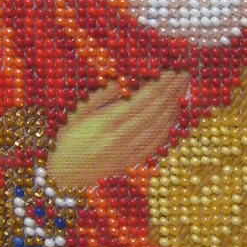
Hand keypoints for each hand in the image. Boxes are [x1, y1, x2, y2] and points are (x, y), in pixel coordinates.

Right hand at [48, 70, 189, 189]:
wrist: (62, 178)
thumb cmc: (65, 141)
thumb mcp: (75, 113)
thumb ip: (100, 97)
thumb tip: (123, 83)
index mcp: (107, 122)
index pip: (142, 99)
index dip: (160, 84)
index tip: (172, 69)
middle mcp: (122, 137)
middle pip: (155, 110)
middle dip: (172, 90)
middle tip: (184, 73)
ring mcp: (129, 152)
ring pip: (159, 126)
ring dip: (173, 105)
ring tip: (182, 88)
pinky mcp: (132, 162)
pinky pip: (156, 143)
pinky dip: (168, 127)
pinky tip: (174, 114)